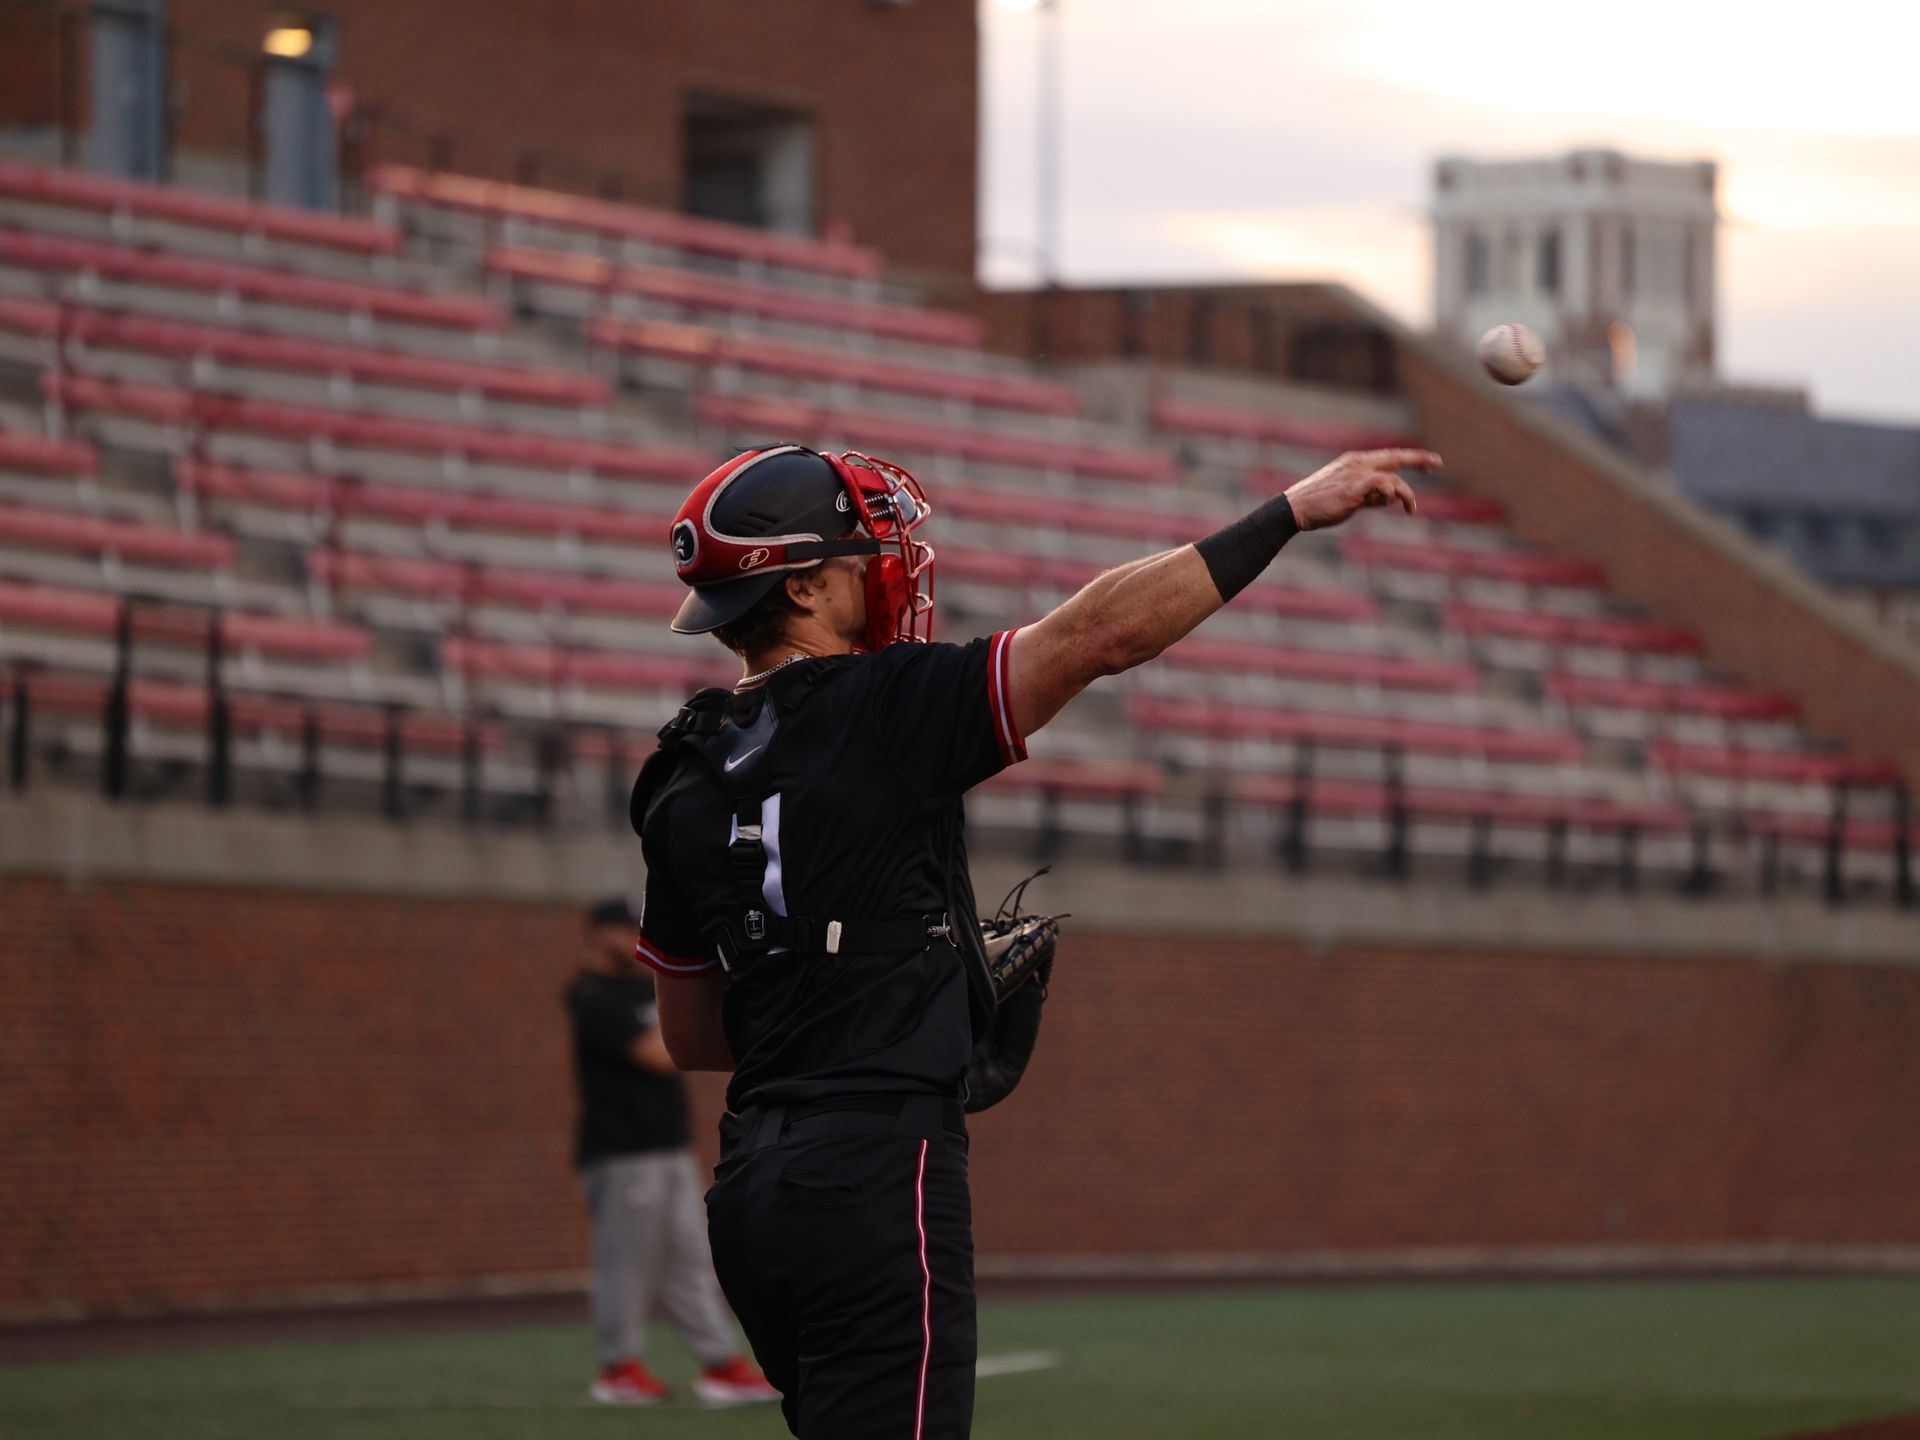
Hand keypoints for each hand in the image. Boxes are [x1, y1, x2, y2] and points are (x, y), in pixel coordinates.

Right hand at [1284, 449, 1440, 531]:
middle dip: (1419, 459)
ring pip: (1393, 479)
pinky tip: (1392, 501)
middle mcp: (1358, 463)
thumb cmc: (1321, 504)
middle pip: (1396, 457)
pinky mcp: (1352, 488)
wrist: (1296, 509)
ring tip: (1411, 509)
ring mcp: (1355, 474)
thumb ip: (1372, 495)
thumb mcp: (1351, 497)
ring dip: (1406, 494)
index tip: (1430, 461)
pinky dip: (1390, 491)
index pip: (1390, 456)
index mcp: (1357, 462)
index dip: (1412, 457)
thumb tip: (1392, 497)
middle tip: (1438, 463)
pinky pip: (1380, 484)